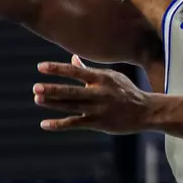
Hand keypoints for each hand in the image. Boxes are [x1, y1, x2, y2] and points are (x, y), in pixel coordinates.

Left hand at [34, 57, 152, 133]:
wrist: (146, 112)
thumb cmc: (126, 92)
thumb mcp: (111, 77)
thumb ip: (89, 70)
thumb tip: (72, 58)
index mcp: (102, 78)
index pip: (76, 72)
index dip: (58, 69)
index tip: (40, 67)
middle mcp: (99, 93)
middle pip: (72, 91)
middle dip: (53, 89)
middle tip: (36, 87)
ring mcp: (99, 109)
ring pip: (71, 106)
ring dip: (53, 103)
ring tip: (37, 99)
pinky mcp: (99, 123)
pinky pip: (76, 123)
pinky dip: (59, 124)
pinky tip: (45, 124)